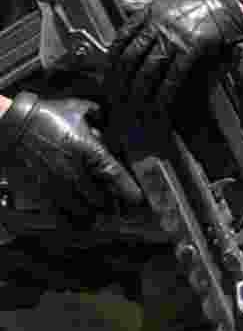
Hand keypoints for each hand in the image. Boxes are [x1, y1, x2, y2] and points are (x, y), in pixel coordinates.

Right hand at [0, 93, 141, 216]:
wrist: (15, 123)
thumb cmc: (48, 114)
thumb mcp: (78, 108)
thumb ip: (97, 116)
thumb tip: (107, 122)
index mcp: (89, 149)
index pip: (114, 176)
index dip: (128, 190)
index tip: (138, 200)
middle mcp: (75, 171)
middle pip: (100, 198)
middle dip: (110, 203)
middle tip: (117, 206)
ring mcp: (58, 183)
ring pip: (81, 209)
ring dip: (92, 212)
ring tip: (98, 213)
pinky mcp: (42, 190)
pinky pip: (59, 213)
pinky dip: (71, 219)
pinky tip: (77, 221)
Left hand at [106, 0, 242, 111]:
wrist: (227, 4)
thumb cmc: (197, 5)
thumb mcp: (165, 2)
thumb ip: (144, 9)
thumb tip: (123, 9)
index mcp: (148, 14)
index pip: (120, 41)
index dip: (110, 64)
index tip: (106, 79)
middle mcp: (157, 24)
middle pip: (131, 58)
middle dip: (121, 82)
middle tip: (116, 100)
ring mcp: (174, 36)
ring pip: (149, 69)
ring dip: (140, 91)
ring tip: (135, 107)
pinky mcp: (191, 47)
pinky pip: (174, 73)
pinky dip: (165, 91)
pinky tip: (160, 104)